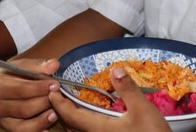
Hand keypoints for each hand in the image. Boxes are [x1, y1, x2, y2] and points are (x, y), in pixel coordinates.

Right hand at [0, 58, 61, 131]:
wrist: (13, 82)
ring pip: (25, 124)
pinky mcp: (9, 129)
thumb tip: (54, 64)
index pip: (21, 90)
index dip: (40, 88)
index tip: (56, 85)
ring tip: (56, 112)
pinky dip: (38, 130)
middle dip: (44, 103)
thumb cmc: (20, 73)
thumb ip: (40, 65)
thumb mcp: (27, 65)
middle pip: (24, 108)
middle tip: (58, 98)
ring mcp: (2, 119)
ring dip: (43, 119)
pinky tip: (48, 126)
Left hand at [49, 66, 170, 131]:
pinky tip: (88, 119)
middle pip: (70, 126)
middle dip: (60, 111)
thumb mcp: (143, 109)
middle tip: (56, 95)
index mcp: (98, 128)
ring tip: (69, 106)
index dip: (58, 102)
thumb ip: (127, 89)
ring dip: (70, 120)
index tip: (52, 90)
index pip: (70, 115)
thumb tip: (115, 69)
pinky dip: (80, 126)